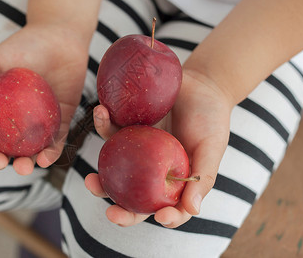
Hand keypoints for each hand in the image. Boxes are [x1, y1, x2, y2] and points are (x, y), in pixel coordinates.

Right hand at [0, 23, 88, 174]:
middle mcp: (18, 116)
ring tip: (25, 167)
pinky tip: (46, 159)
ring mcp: (40, 119)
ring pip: (31, 149)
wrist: (61, 35)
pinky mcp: (63, 119)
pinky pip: (57, 140)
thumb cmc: (27, 44)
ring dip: (26, 163)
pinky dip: (51, 153)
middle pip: (6, 145)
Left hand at [85, 68, 232, 227]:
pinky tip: (100, 114)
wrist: (201, 84)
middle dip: (119, 209)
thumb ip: (202, 178)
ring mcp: (137, 152)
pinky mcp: (127, 129)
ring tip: (90, 178)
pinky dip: (103, 124)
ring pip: (115, 170)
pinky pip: (111, 130)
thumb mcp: (212, 148)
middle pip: (134, 198)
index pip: (168, 207)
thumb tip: (192, 210)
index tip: (161, 217)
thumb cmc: (211, 119)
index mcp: (174, 182)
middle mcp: (152, 171)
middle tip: (110, 212)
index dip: (163, 217)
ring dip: (100, 178)